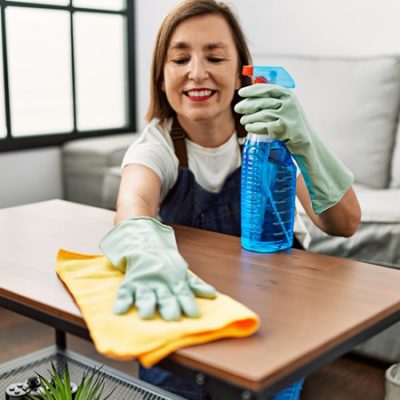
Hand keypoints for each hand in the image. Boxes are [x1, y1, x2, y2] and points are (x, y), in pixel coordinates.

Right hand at [99, 217, 215, 319]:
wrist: (144, 240)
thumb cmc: (166, 261)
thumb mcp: (182, 272)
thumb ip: (195, 285)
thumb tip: (213, 295)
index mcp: (174, 280)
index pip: (183, 293)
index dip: (188, 303)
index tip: (194, 315)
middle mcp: (160, 282)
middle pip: (165, 296)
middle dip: (168, 306)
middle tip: (172, 317)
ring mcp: (144, 281)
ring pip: (146, 295)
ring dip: (146, 304)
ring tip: (146, 315)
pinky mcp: (130, 281)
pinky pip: (125, 292)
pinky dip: (122, 301)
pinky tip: (120, 311)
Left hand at [235, 84, 353, 213]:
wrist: (307, 144)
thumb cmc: (292, 126)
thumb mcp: (286, 109)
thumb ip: (273, 101)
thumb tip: (251, 95)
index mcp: (289, 96)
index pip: (268, 88)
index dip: (252, 91)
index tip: (241, 93)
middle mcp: (289, 103)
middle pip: (262, 102)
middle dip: (247, 105)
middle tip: (238, 109)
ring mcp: (287, 116)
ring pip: (261, 115)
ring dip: (249, 118)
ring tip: (243, 121)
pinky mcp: (284, 128)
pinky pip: (263, 126)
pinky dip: (254, 127)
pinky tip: (249, 128)